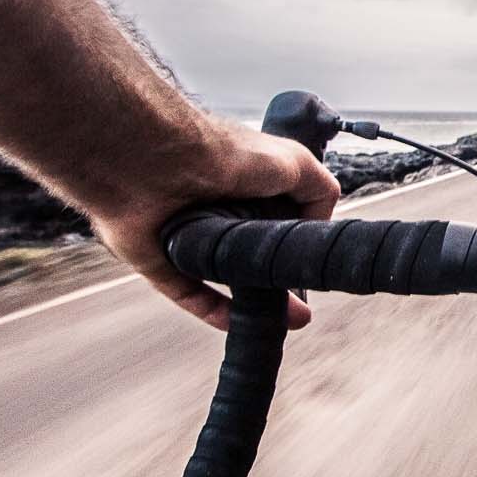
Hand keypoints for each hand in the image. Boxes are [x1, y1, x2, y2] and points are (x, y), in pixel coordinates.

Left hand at [85, 118, 340, 329]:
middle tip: (301, 301)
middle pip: (253, 253)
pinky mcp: (161, 261)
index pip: (279, 217)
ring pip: (225, 277)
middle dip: (279, 279)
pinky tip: (238, 324)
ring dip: (254, 302)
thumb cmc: (220, 152)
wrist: (155, 161)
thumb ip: (319, 189)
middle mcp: (218, 208)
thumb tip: (321, 227)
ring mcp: (189, 237)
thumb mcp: (294, 162)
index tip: (314, 264)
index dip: (298, 240)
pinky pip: (188, 295)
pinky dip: (213, 312)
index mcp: (248, 183)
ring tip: (283, 320)